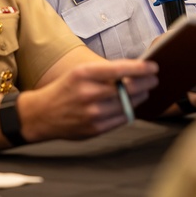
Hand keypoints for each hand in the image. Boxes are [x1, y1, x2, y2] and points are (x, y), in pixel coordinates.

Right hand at [21, 59, 157, 141]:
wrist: (41, 115)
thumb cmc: (64, 89)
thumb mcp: (79, 72)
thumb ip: (104, 72)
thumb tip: (133, 70)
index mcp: (85, 74)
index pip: (121, 69)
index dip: (141, 69)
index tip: (153, 67)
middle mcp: (89, 93)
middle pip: (129, 88)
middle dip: (146, 83)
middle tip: (154, 79)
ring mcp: (92, 113)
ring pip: (128, 104)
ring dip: (140, 96)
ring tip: (144, 91)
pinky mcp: (95, 129)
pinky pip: (121, 119)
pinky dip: (129, 110)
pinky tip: (131, 104)